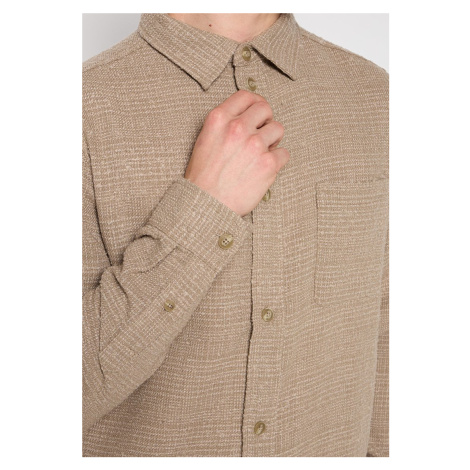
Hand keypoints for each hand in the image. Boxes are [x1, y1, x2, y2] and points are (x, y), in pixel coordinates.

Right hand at [184, 90, 289, 216]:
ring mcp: (255, 145)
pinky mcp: (268, 164)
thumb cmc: (202, 177)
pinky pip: (284, 153)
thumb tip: (245, 117)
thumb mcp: (204, 140)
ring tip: (263, 152)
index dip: (255, 103)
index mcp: (219, 119)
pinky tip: (265, 168)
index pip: (246, 96)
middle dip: (266, 120)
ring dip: (273, 140)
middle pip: (265, 108)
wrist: (205, 204)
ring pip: (278, 129)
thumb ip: (223, 125)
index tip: (257, 113)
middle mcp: (237, 128)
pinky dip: (277, 161)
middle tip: (262, 134)